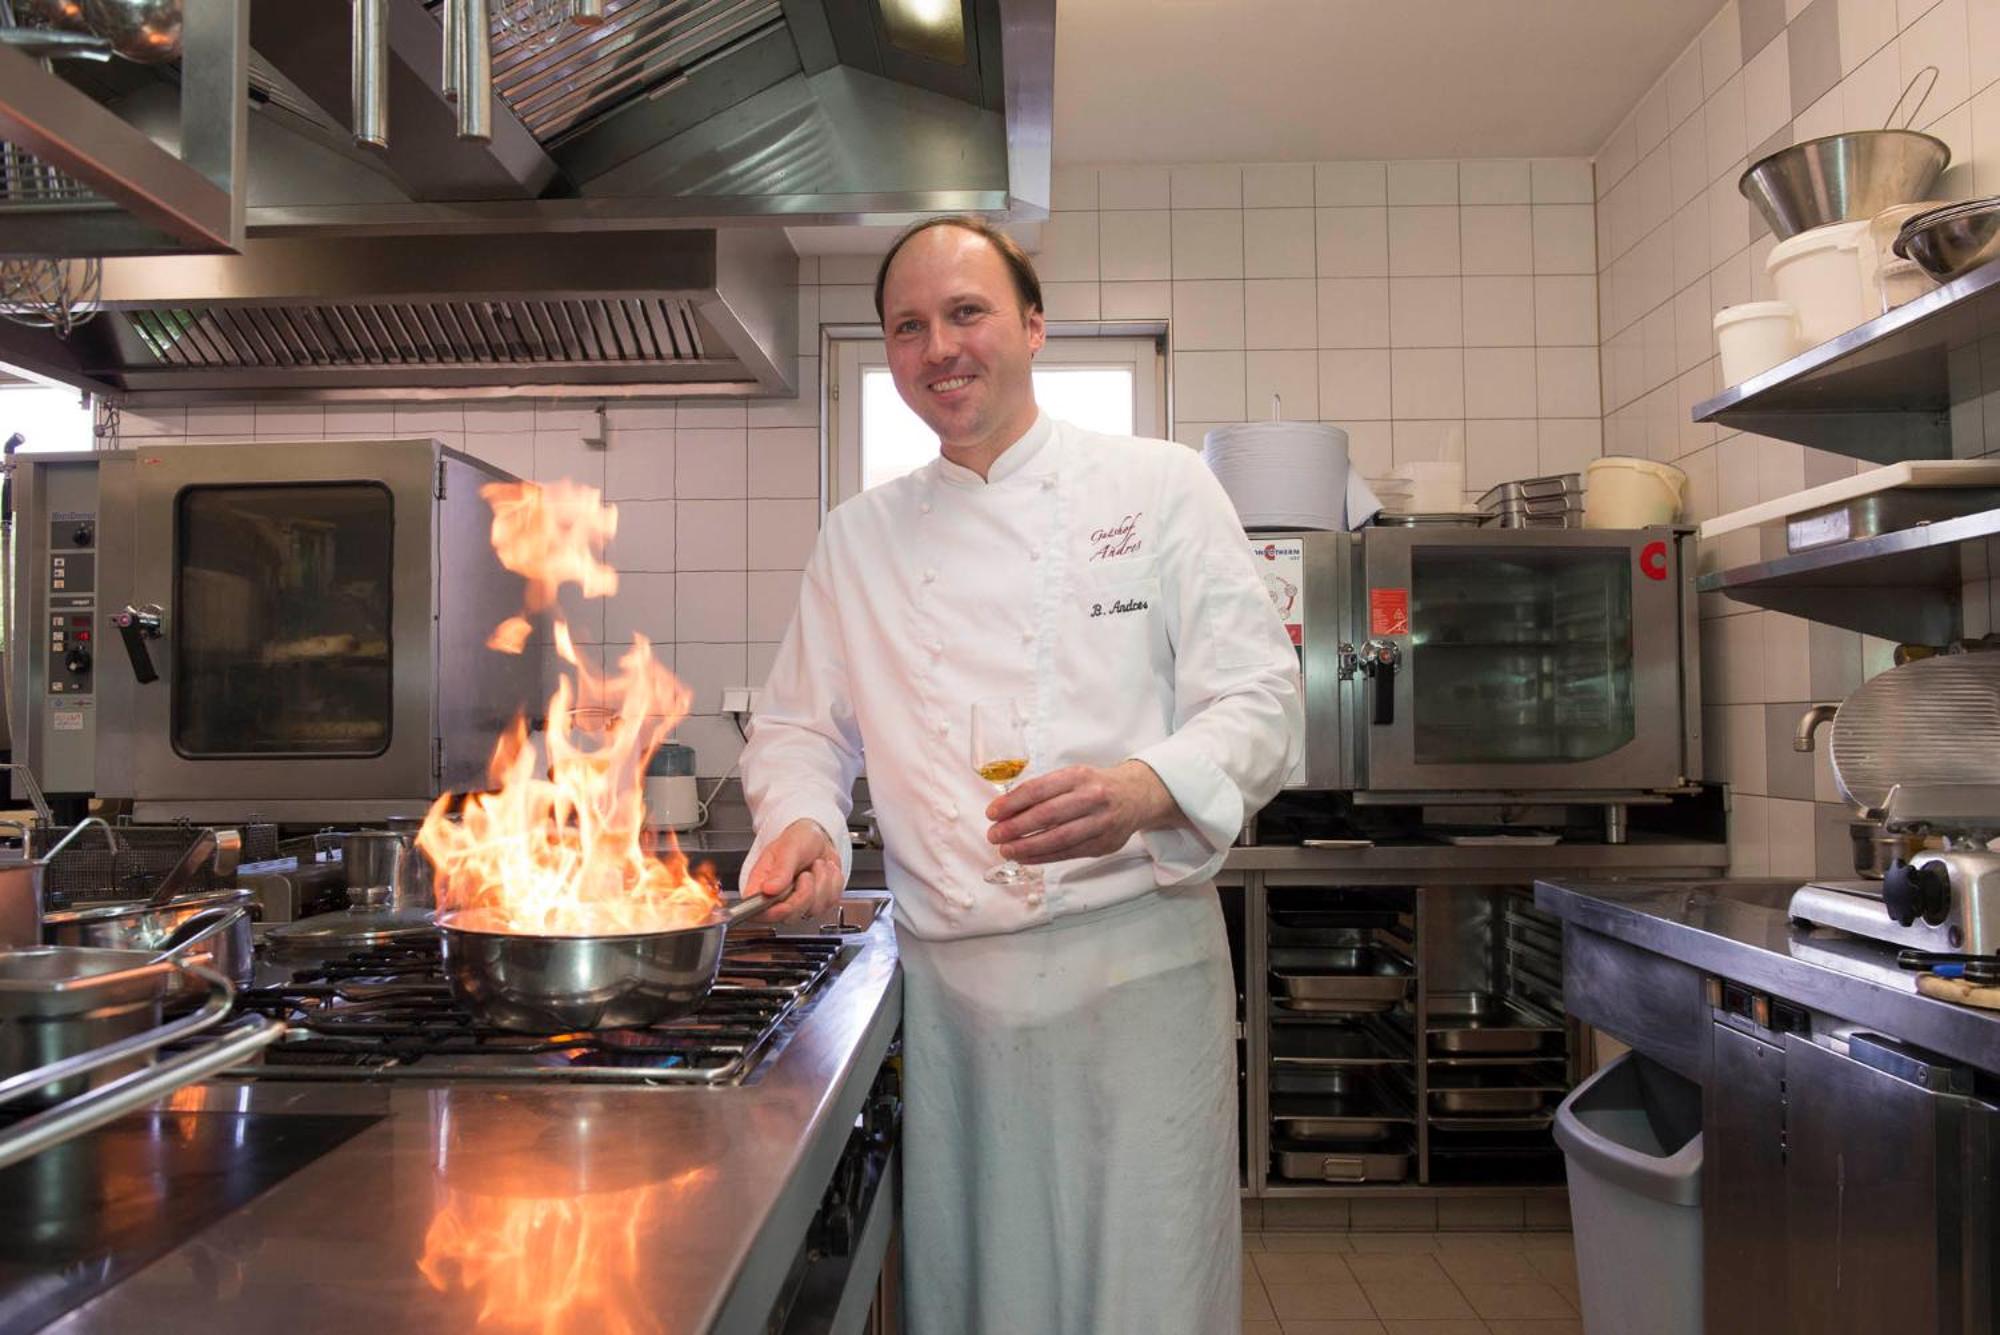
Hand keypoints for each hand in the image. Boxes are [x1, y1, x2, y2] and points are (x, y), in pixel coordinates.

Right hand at [743, 819, 844, 922]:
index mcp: (761, 885)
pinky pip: (830, 902)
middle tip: (806, 873)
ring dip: (822, 883)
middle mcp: (777, 899)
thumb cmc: (798, 839)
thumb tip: (769, 889)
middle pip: (789, 916)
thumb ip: (780, 869)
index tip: (786, 904)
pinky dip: (833, 883)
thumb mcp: (788, 847)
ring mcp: (798, 904)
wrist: (819, 838)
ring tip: (816, 866)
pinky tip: (825, 872)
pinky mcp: (818, 904)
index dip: (773, 913)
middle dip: (804, 893)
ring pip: (813, 910)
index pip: (758, 913)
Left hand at [985, 760, 1184, 863]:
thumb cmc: (1095, 786)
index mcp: (1079, 776)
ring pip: (1058, 838)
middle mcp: (1092, 797)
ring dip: (1027, 847)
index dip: (1011, 803)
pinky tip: (1026, 858)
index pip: (1038, 789)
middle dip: (1015, 828)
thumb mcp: (1072, 776)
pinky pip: (1068, 853)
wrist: (1136, 795)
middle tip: (994, 835)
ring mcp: (1101, 822)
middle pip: (1047, 815)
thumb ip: (1043, 790)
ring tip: (1006, 850)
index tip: (992, 813)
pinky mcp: (1104, 844)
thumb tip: (1005, 809)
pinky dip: (1043, 857)